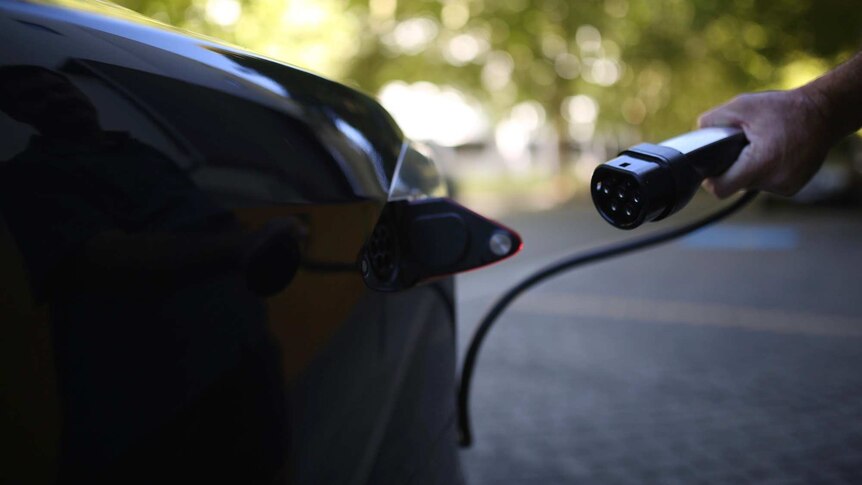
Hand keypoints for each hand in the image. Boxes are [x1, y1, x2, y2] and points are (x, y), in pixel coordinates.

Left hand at [697, 88, 833, 197]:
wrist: (825, 114)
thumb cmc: (784, 109)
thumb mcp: (743, 106)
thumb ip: (713, 120)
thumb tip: (697, 134)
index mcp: (760, 164)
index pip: (721, 189)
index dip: (711, 180)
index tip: (709, 170)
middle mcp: (774, 181)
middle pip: (736, 184)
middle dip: (734, 167)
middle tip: (742, 147)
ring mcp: (786, 187)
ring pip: (752, 184)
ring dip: (751, 169)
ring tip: (762, 147)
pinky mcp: (793, 188)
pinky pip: (767, 184)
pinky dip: (766, 172)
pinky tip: (774, 153)